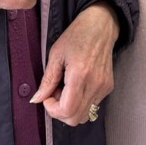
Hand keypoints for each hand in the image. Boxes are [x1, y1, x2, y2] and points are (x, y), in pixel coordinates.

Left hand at [30, 3, 118, 125]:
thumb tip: (37, 99)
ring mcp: (104, 87)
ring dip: (71, 108)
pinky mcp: (108, 87)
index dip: (52, 110)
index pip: (67, 110)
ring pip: (85, 116)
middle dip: (60, 111)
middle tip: (55, 93)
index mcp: (80, 75)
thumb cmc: (77, 35)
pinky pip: (92, 106)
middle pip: (75, 118)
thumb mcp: (56, 54)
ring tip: (66, 89)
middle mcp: (95, 84)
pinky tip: (76, 86)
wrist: (101, 26)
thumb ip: (47, 80)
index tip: (47, 97)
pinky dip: (81, 103)